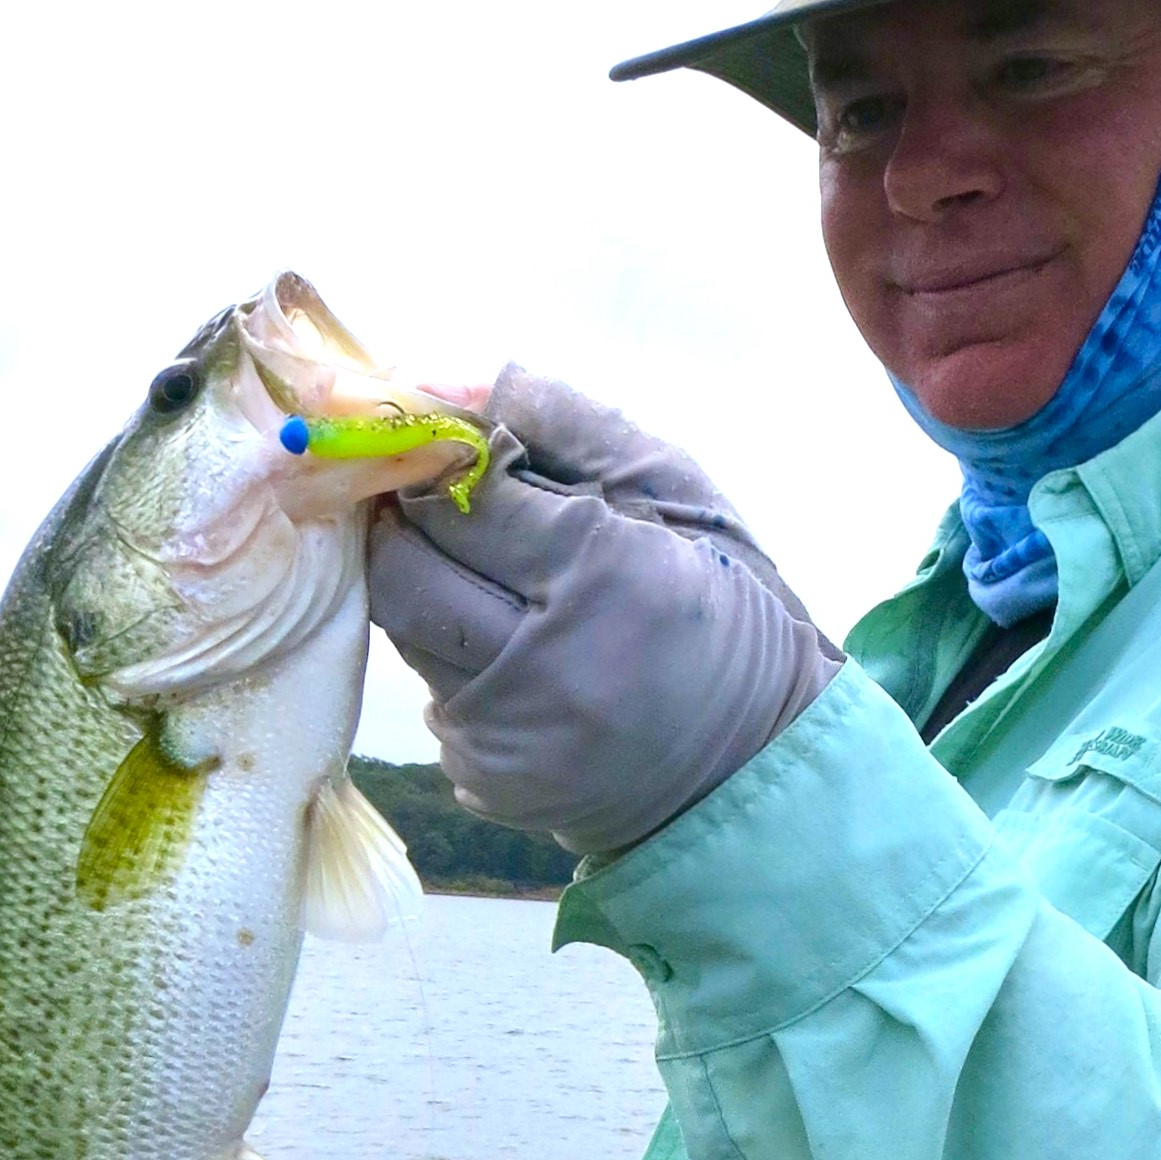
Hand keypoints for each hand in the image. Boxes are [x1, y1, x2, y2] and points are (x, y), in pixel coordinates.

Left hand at [367, 367, 838, 857]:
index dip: (445, 464)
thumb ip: (563, 421)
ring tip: (498, 587)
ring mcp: (510, 735)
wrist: (756, 759)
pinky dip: (461, 664)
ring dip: (435, 593)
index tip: (452, 451)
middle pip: (404, 572)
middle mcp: (546, 664)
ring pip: (406, 633)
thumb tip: (436, 379)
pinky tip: (520, 661)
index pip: (463, 499)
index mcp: (604, 574)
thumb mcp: (676, 490)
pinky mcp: (489, 780)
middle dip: (412, 527)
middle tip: (442, 509)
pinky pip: (435, 696)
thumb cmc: (724, 604)